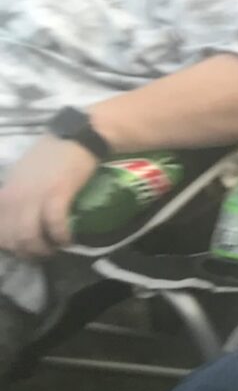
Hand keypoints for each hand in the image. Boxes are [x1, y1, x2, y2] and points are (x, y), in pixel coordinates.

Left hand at [0, 136, 99, 257]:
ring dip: (42, 249)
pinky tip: (69, 239)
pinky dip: (61, 237)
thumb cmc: (51, 154)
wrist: (78, 136)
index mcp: (5, 194)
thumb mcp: (23, 174)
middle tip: (41, 254)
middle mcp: (15, 197)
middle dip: (26, 252)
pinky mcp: (58, 194)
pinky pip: (55, 225)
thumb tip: (15, 216)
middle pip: (11, 239)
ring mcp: (35, 196)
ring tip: (55, 249)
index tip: (23, 248)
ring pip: (29, 237)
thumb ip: (15, 194)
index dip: (8, 245)